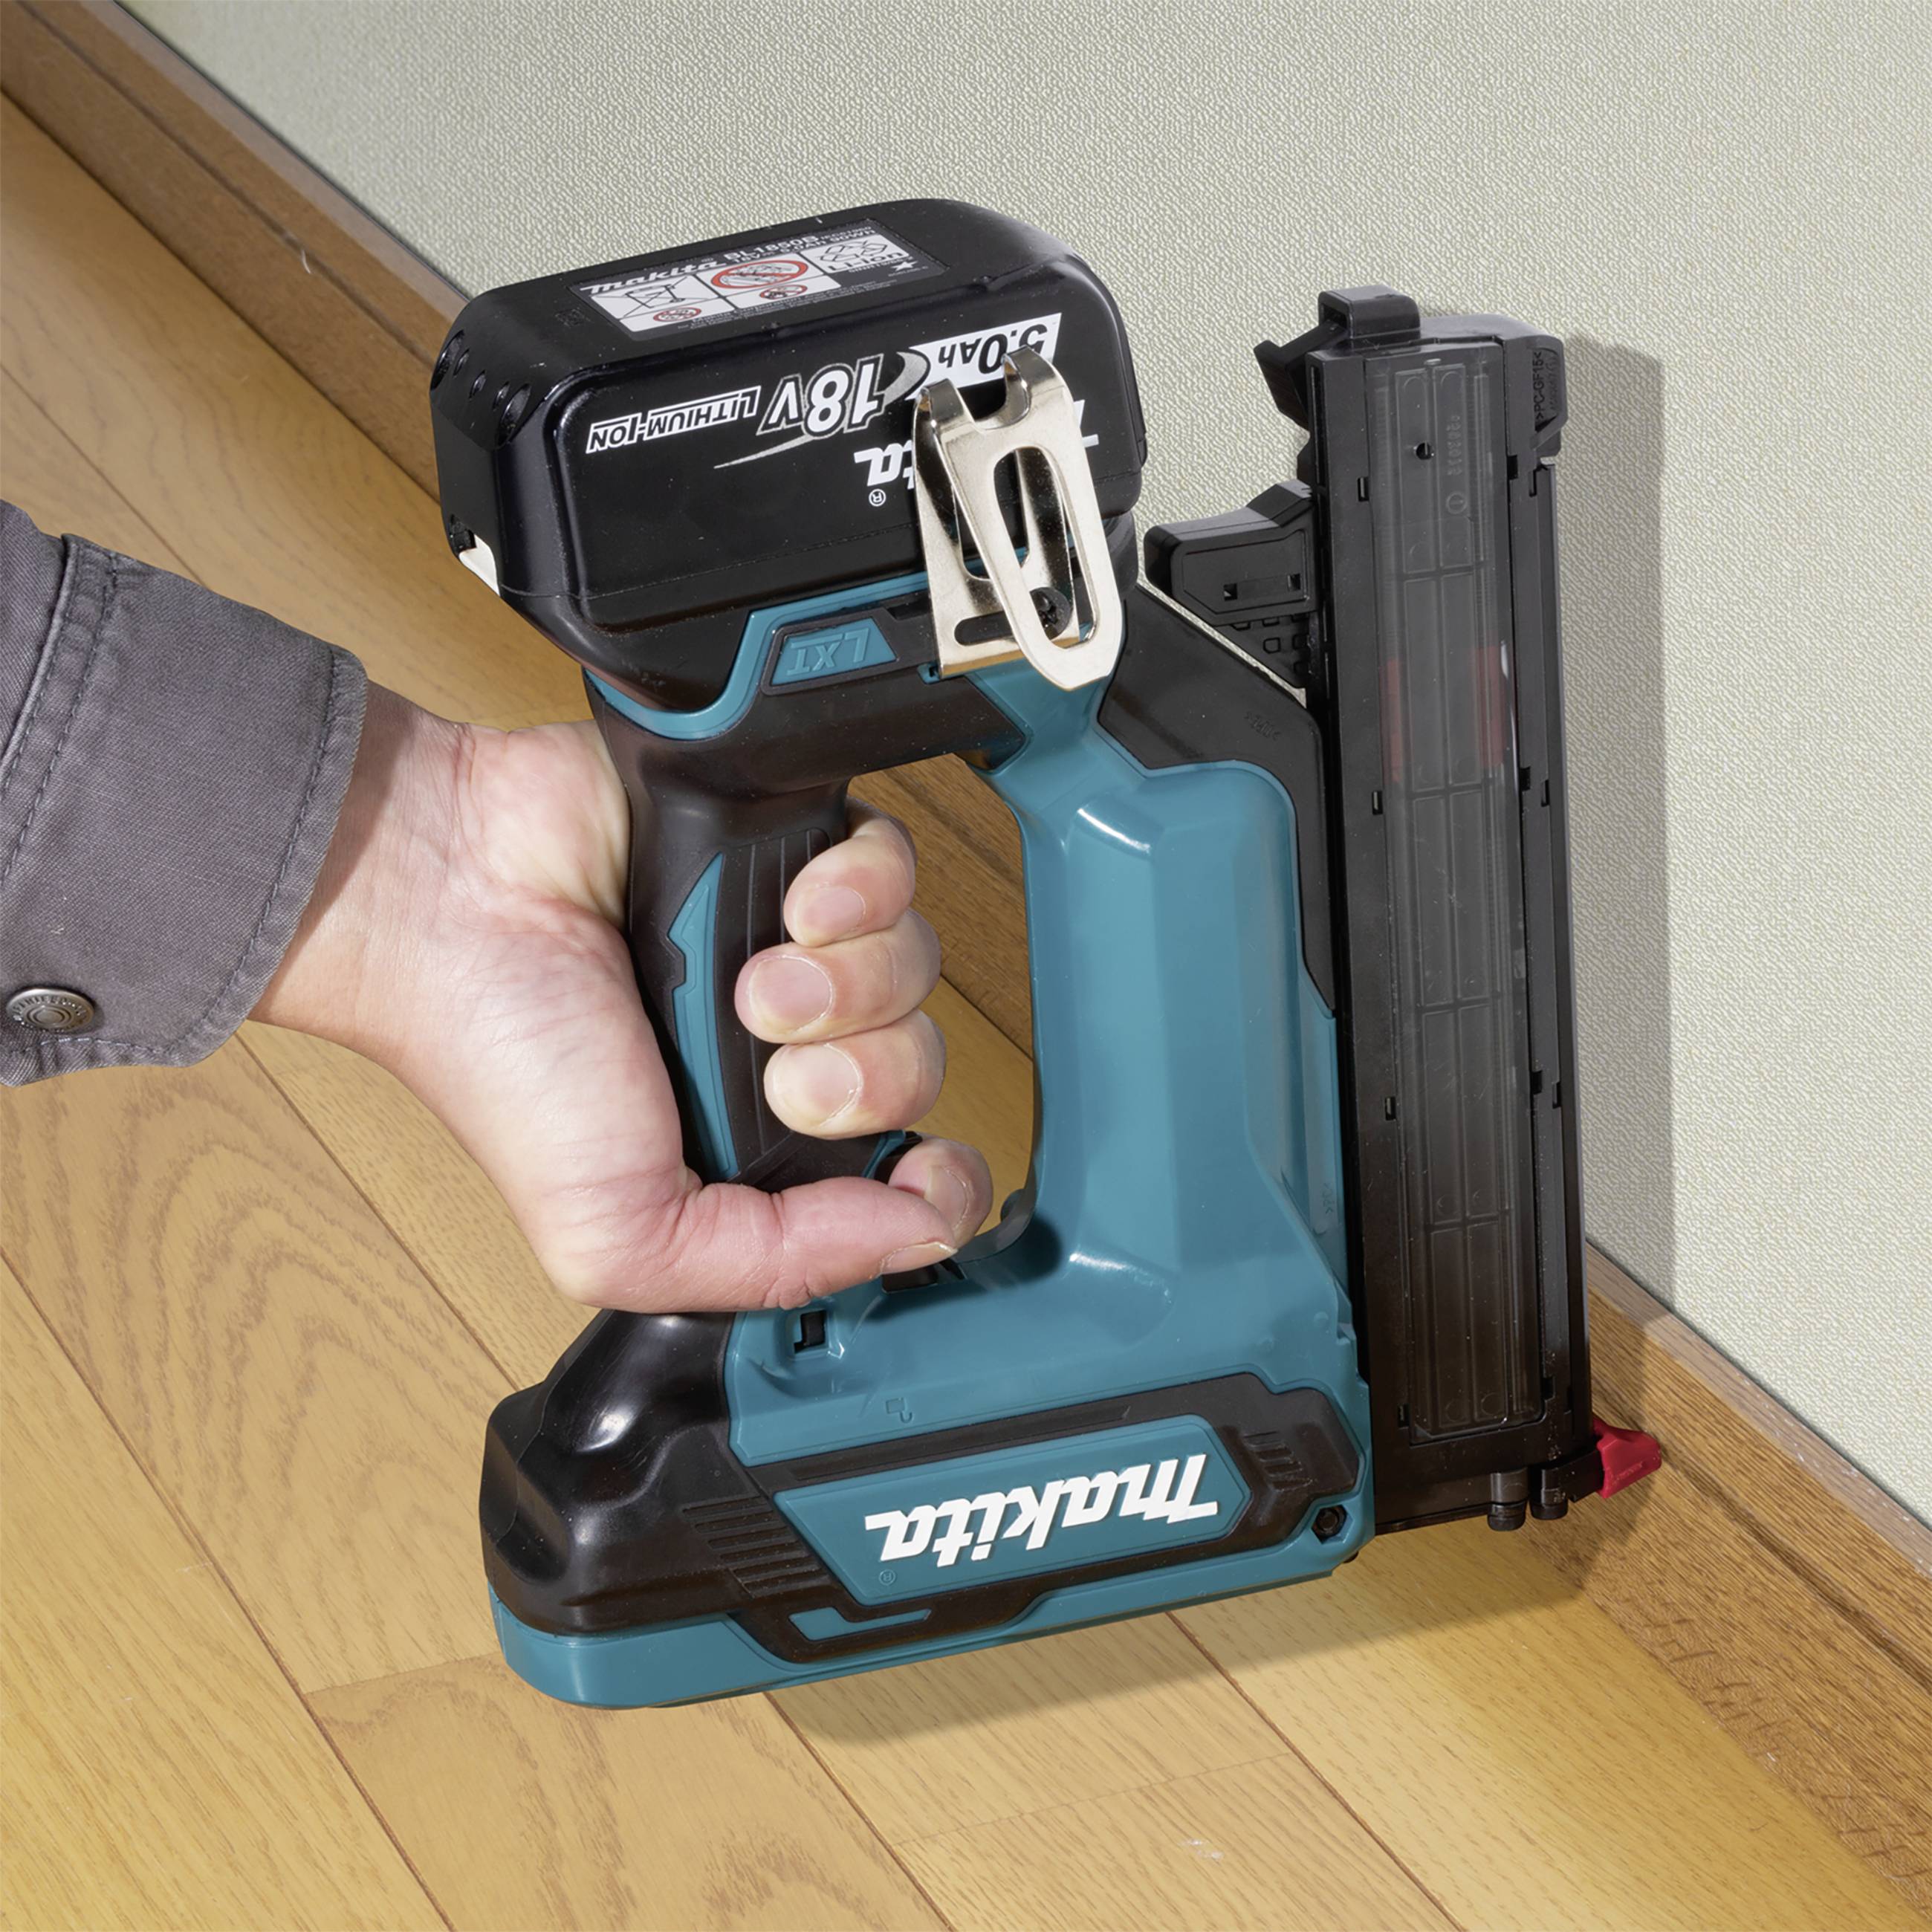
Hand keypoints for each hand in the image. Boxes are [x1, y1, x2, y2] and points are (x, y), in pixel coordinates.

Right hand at [254, 684, 992, 1310]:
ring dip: (850, 986)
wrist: (455, 901)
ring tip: (753, 983)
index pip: (906, 1178)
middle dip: (862, 1078)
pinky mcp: (791, 847)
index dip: (939, 1181)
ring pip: (914, 970)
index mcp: (757, 1147)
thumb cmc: (510, 1063)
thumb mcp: (622, 1233)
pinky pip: (896, 869)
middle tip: (775, 1070)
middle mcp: (785, 1050)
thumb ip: (773, 1263)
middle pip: (917, 1068)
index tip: (925, 1172)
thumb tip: (920, 1239)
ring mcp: (793, 945)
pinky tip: (793, 907)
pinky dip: (861, 889)